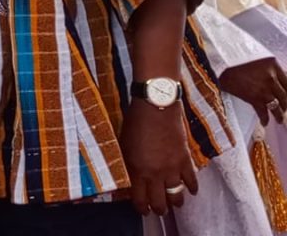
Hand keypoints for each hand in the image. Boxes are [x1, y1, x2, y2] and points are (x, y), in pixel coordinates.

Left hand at [120, 98, 197, 215]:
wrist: (156, 106)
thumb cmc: (135, 121)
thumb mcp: (124, 144)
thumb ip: (129, 163)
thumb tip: (131, 176)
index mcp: (138, 170)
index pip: (140, 199)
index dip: (142, 208)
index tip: (143, 210)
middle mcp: (156, 173)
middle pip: (160, 201)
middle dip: (159, 209)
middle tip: (159, 210)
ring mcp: (172, 167)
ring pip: (177, 195)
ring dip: (176, 202)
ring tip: (175, 203)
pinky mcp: (185, 159)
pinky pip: (192, 180)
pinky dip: (193, 187)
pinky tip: (192, 191)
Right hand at [219, 57, 286, 124]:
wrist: (216, 58)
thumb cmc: (231, 53)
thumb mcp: (253, 54)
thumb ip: (264, 64)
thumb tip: (269, 74)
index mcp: (273, 64)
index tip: (286, 96)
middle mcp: (271, 77)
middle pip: (285, 96)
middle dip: (285, 104)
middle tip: (284, 108)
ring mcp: (263, 88)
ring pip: (277, 106)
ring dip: (279, 115)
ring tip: (279, 119)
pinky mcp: (253, 97)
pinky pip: (263, 112)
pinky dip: (264, 119)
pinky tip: (264, 122)